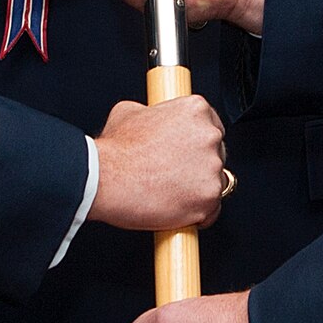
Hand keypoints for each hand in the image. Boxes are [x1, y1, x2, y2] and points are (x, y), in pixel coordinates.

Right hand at [88, 97, 225, 230]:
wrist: (105, 178)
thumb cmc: (116, 150)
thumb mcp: (128, 111)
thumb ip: (150, 111)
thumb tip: (150, 116)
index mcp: (195, 110)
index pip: (211, 124)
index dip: (196, 141)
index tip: (186, 150)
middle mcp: (209, 136)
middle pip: (217, 153)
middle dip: (199, 164)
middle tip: (174, 172)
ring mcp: (212, 168)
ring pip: (216, 182)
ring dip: (199, 188)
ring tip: (171, 191)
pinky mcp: (208, 198)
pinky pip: (212, 210)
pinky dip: (197, 213)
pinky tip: (177, 208)